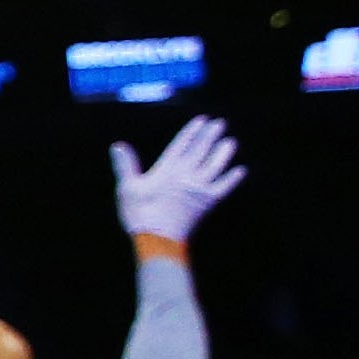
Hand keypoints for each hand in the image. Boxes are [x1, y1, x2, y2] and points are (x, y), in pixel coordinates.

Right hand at [112, 114, 242, 248]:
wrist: (158, 239)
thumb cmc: (140, 213)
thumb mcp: (127, 188)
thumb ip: (126, 165)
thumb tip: (118, 145)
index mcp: (167, 169)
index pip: (182, 145)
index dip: (192, 131)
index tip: (202, 120)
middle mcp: (186, 175)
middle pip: (201, 151)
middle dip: (210, 136)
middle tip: (220, 123)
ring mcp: (199, 188)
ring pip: (215, 165)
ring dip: (223, 153)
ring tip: (230, 141)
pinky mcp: (208, 202)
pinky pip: (224, 187)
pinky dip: (232, 179)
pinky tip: (240, 171)